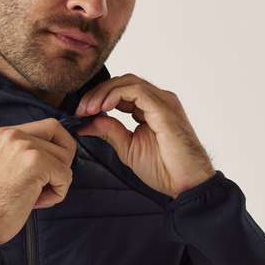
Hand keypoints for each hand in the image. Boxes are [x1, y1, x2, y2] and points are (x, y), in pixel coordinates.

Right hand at [0, 118, 76, 244]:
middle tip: (46, 183)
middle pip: (61, 138)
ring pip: (65, 159)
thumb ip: (27, 153)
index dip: (60, 146)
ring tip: (35, 195)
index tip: (53, 167)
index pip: (50, 126)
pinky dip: (58, 193)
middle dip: (62, 163)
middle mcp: (14, 135)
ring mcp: (25, 147)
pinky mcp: (36, 163)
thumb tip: (61, 152)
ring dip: (57, 182)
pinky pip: (65, 176)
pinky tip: (36, 201)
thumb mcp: (6, 164)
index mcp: (5, 133)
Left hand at [75, 73, 216, 198]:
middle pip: (122, 82)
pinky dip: (116, 94)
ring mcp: (162, 101)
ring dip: (103, 93)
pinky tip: (103, 107)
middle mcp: (158, 100)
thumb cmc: (164, 168)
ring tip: (89, 108)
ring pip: (128, 82)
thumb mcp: (127, 147)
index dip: (98, 98)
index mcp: (150, 109)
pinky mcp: (164, 107)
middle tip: (80, 109)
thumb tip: (86, 123)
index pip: (120, 92)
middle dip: (97, 93)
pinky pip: (136, 91)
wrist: (184, 182)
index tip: (81, 113)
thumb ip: (109, 131)